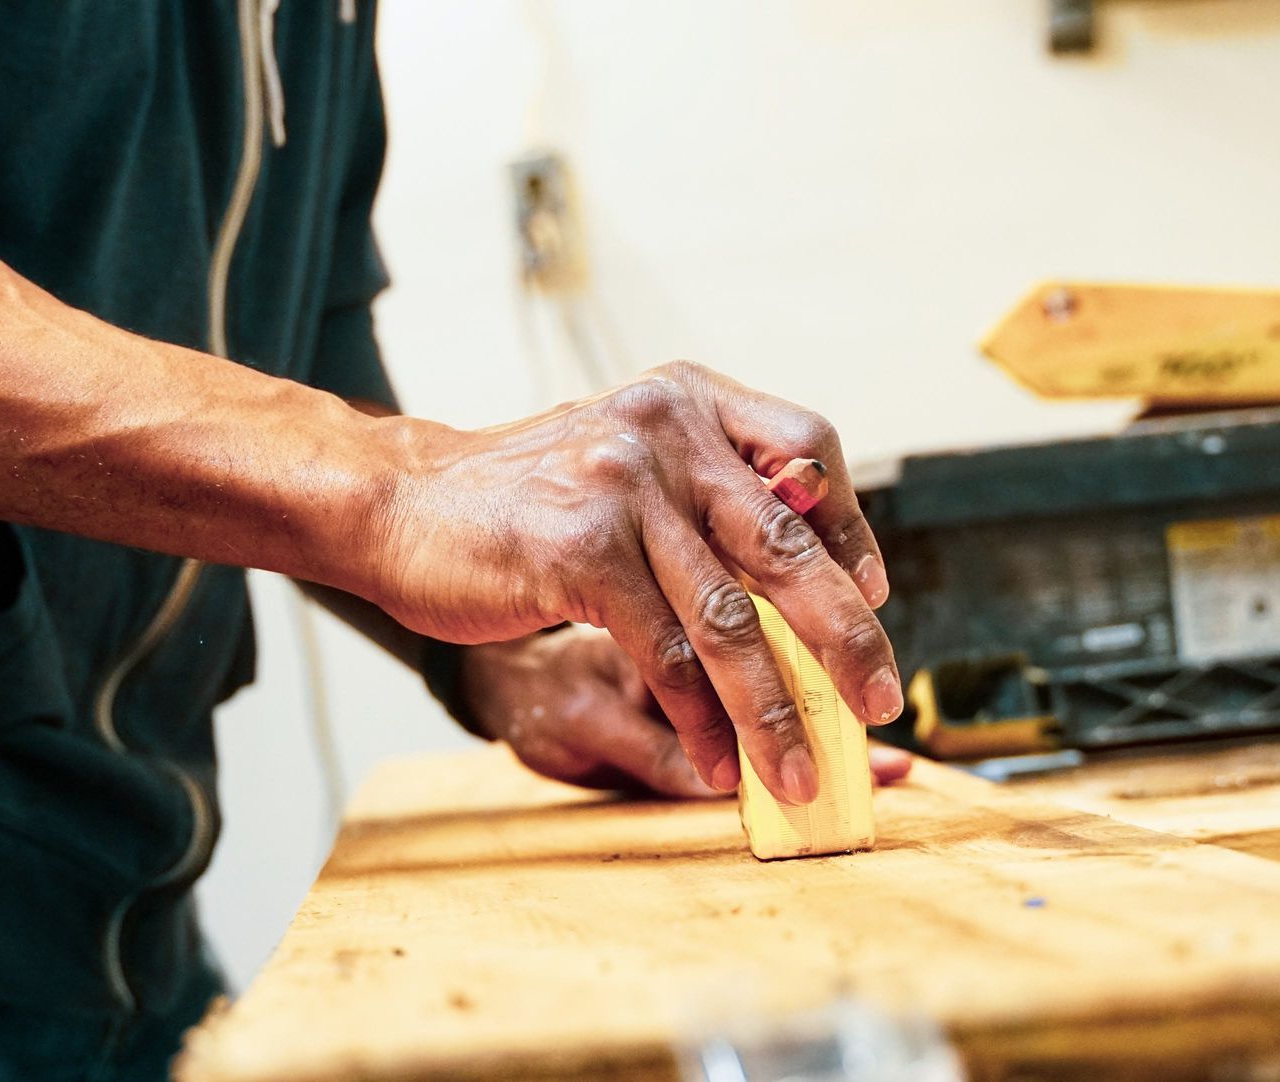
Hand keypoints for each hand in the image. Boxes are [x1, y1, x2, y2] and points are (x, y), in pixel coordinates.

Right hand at [371, 362, 900, 803]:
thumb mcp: (618, 462)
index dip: (849, 529)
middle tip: (881, 699)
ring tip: (798, 768)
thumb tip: (809, 571)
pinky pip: (665, 653)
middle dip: (845, 639)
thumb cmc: (513, 498)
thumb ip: (701, 492)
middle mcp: (663, 432)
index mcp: (684, 400)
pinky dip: (702, 719)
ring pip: (730, 619)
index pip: (808, 450)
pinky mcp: (581, 554)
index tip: (870, 594)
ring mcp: (622, 490)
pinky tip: (720, 761)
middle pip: (789, 545)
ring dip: (774, 709)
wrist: (397, 504)